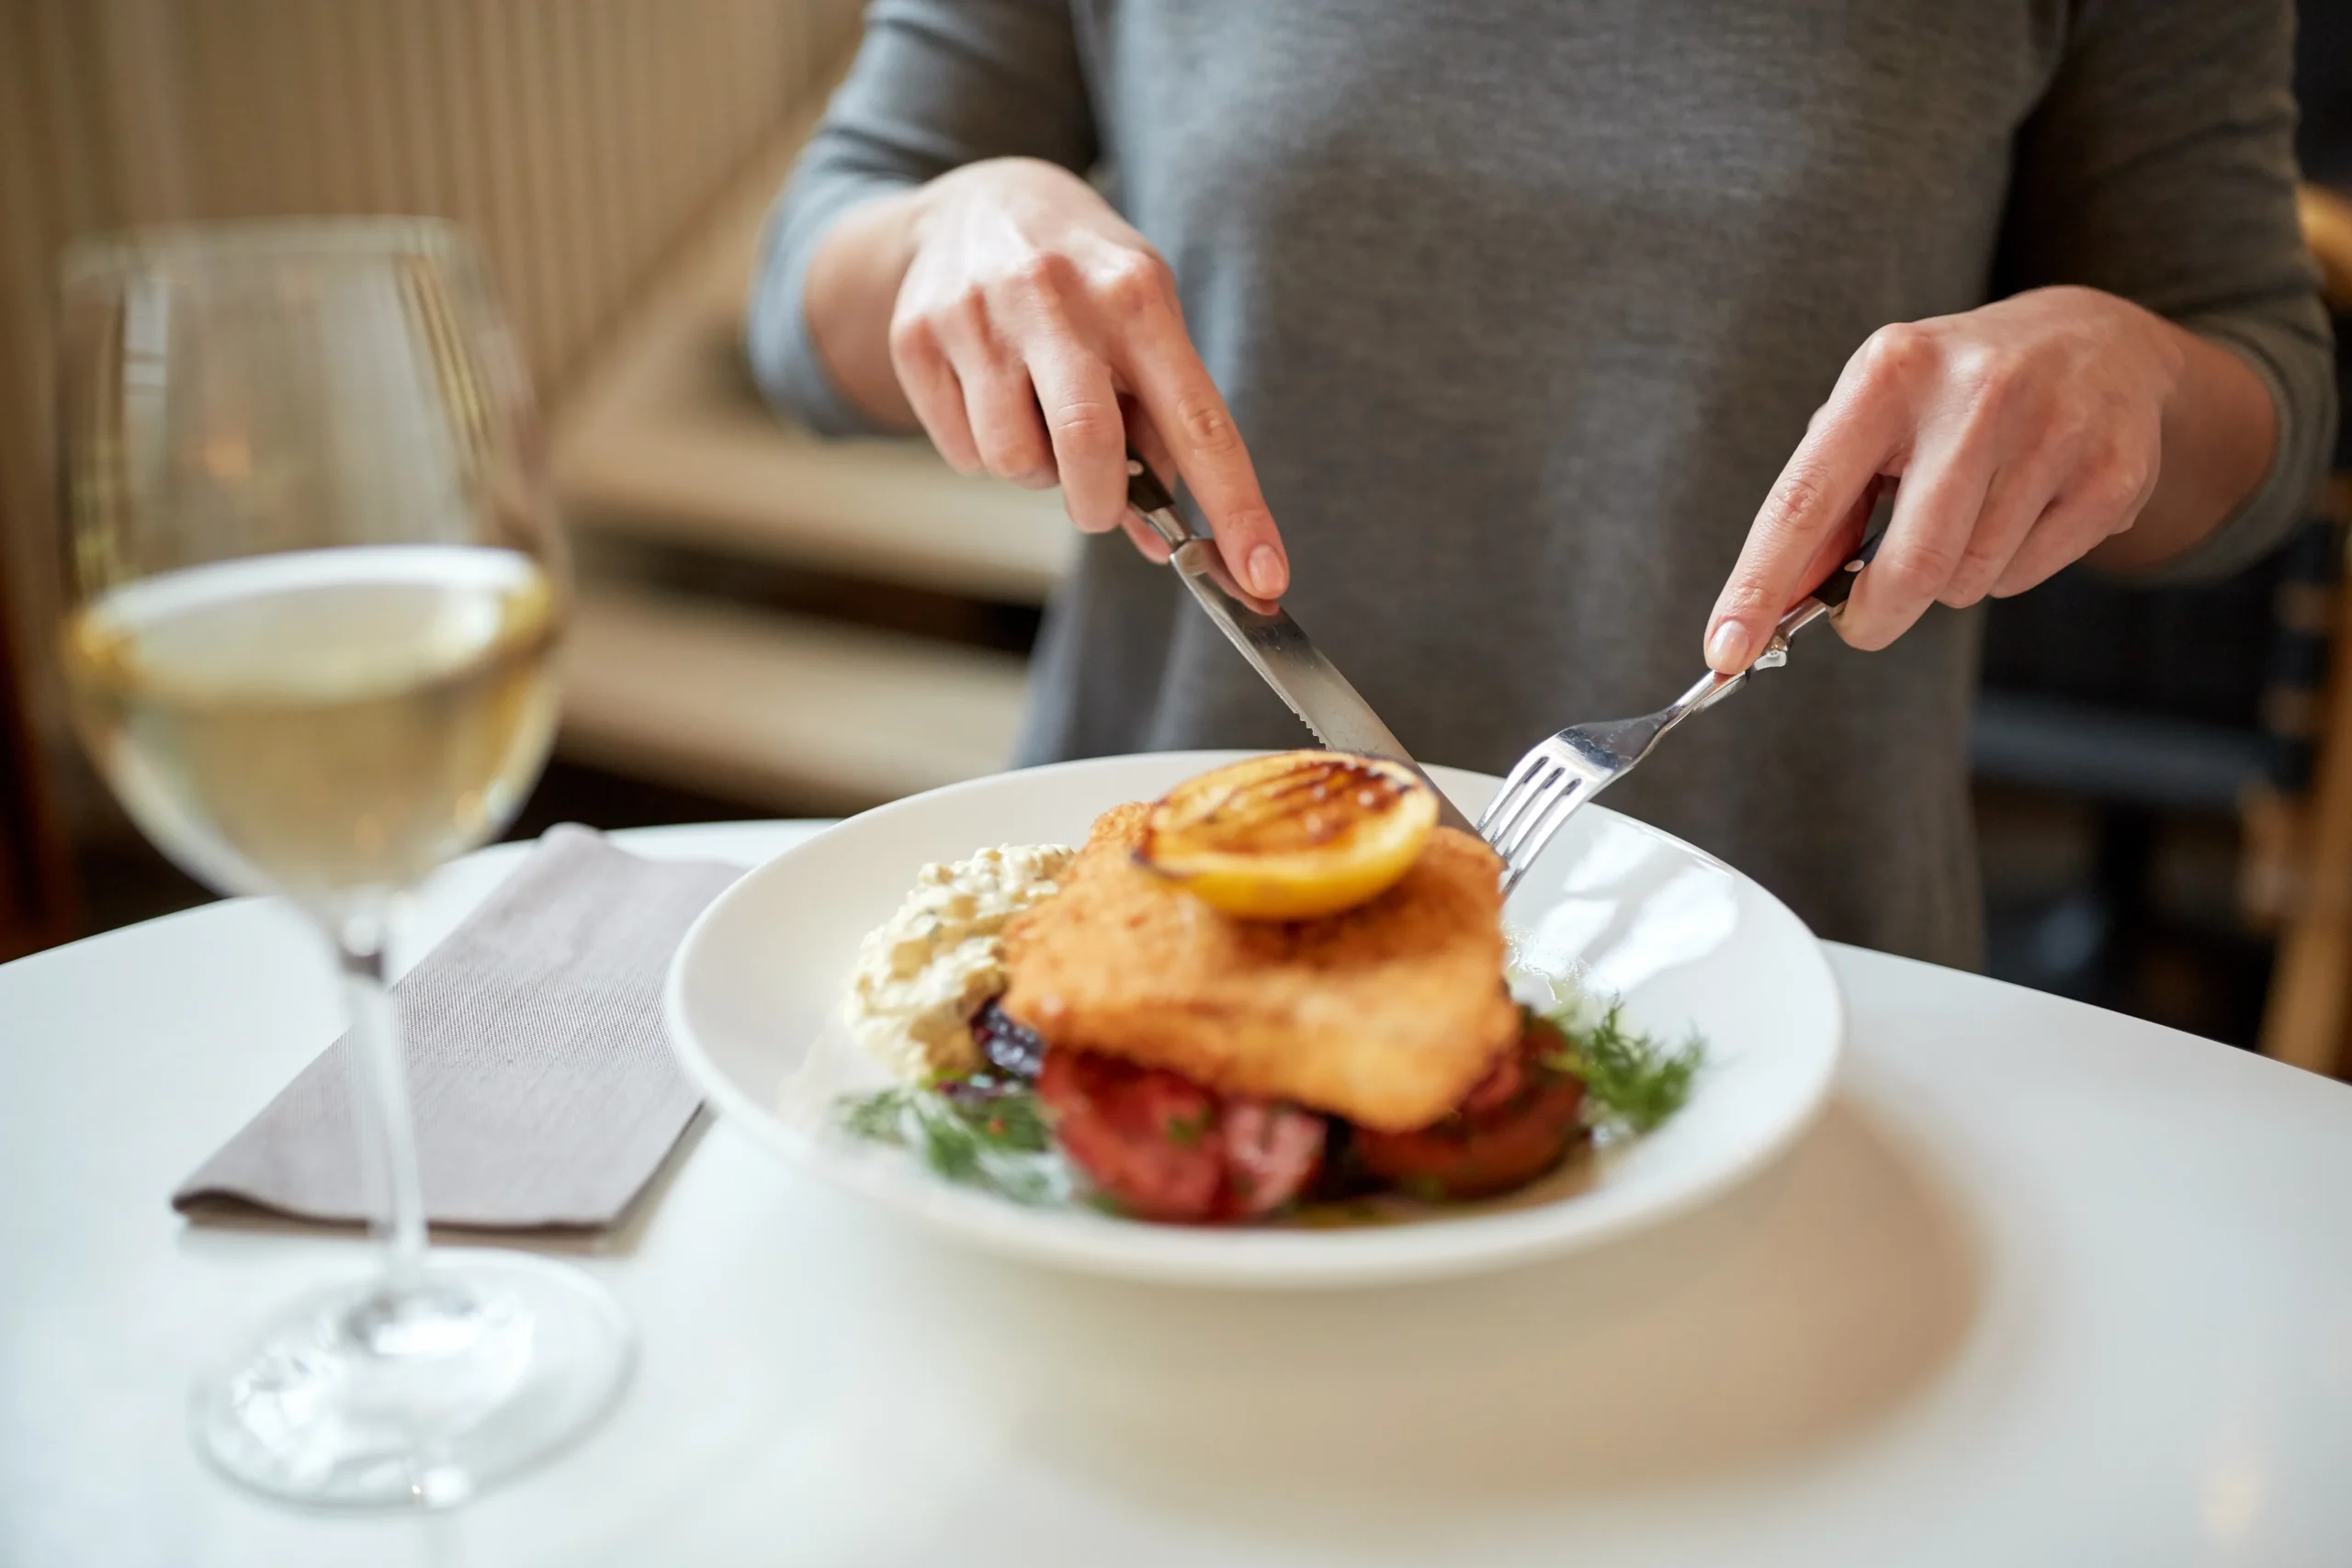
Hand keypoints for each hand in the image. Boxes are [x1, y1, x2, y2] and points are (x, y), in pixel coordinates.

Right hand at [889, 158, 1287, 596]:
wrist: (978, 201)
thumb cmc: (1085, 284)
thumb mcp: (1143, 323)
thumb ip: (1160, 430)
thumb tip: (1163, 544)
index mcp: (1136, 294)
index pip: (1198, 421)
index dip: (1234, 507)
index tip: (1261, 578)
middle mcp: (1055, 295)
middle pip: (1088, 448)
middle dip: (1098, 503)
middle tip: (1097, 499)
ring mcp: (977, 313)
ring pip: (1014, 463)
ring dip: (1037, 473)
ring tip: (1038, 421)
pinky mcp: (917, 337)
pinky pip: (962, 454)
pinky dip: (986, 452)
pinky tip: (992, 398)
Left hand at [1703, 286, 2205, 669]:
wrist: (2094, 340)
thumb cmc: (1951, 395)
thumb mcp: (1874, 415)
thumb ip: (1823, 504)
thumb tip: (1776, 604)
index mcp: (1890, 373)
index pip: (1805, 500)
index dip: (1760, 584)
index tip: (1724, 650)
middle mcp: (1976, 393)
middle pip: (1910, 566)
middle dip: (1874, 616)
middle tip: (1863, 619)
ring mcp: (2055, 431)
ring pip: (1967, 579)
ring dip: (1947, 580)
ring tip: (1966, 515)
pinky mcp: (2113, 474)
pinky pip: (2025, 578)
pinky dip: (2006, 569)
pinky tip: (2023, 508)